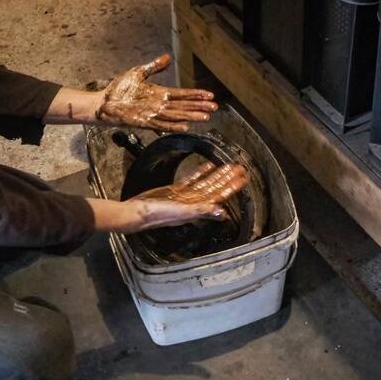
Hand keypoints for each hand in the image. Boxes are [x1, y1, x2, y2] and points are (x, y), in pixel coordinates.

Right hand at [86, 162, 247, 232]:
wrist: (137, 212)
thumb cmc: (158, 214)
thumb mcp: (181, 211)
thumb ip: (202, 211)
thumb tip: (222, 213)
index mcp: (198, 208)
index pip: (219, 196)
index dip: (232, 187)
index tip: (243, 178)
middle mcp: (194, 203)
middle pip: (216, 188)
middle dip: (228, 179)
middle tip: (241, 168)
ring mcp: (185, 196)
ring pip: (206, 183)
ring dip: (218, 175)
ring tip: (229, 165)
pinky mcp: (175, 190)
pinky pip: (192, 179)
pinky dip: (201, 172)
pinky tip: (208, 165)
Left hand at [96, 54, 218, 131]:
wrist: (103, 102)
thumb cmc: (119, 89)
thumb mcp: (138, 73)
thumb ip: (154, 67)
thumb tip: (168, 57)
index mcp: (159, 93)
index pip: (182, 94)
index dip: (196, 95)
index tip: (210, 95)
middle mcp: (159, 105)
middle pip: (183, 106)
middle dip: (199, 107)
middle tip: (214, 108)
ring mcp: (152, 114)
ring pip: (176, 115)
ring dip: (191, 116)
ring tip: (205, 117)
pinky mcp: (144, 121)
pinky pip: (162, 124)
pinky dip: (174, 125)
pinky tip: (186, 126)